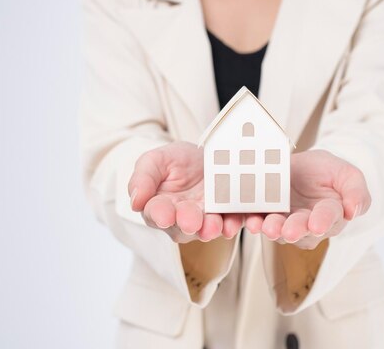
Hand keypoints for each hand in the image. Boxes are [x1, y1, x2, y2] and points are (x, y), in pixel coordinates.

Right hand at [128, 142, 242, 242]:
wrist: (205, 154)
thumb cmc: (176, 160)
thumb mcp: (155, 160)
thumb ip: (143, 178)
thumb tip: (135, 201)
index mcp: (160, 206)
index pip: (157, 214)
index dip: (160, 215)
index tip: (164, 216)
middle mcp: (183, 218)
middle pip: (185, 226)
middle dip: (189, 223)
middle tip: (192, 222)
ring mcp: (208, 218)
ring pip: (209, 229)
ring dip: (213, 229)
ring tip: (216, 226)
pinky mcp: (230, 214)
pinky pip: (236, 222)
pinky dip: (241, 223)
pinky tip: (248, 223)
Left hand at [245, 150, 370, 248]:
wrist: (302, 165)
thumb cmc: (328, 171)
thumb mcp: (348, 174)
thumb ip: (356, 192)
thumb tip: (354, 211)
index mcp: (332, 214)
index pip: (329, 217)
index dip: (323, 221)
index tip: (317, 225)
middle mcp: (309, 224)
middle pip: (303, 230)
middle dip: (295, 230)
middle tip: (289, 231)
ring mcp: (286, 222)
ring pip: (279, 231)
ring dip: (273, 229)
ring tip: (267, 226)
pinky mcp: (266, 216)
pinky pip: (259, 221)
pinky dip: (253, 222)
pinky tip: (251, 221)